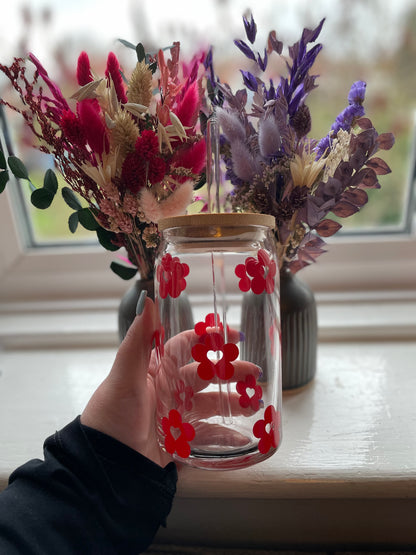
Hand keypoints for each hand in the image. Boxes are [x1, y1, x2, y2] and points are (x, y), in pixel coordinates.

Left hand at [81, 296, 261, 466]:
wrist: (104, 466)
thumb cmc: (110, 417)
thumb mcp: (124, 377)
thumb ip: (137, 340)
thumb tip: (146, 301)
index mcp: (154, 370)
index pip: (185, 347)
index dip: (207, 338)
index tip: (232, 334)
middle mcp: (166, 390)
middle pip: (204, 375)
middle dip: (230, 372)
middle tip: (254, 372)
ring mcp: (174, 416)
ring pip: (210, 404)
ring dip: (232, 402)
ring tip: (254, 403)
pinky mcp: (179, 441)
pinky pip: (206, 435)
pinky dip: (225, 435)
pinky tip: (241, 436)